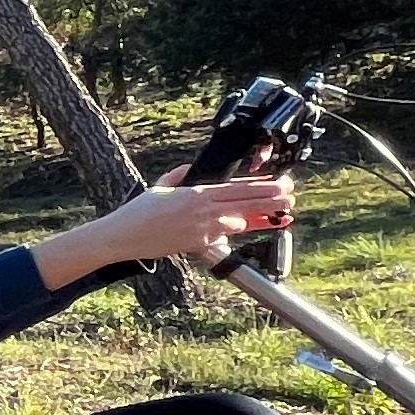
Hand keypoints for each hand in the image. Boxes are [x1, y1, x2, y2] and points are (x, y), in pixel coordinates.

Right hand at [32, 173, 294, 288]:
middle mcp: (203, 209)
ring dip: (259, 216)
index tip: (277, 181)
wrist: (123, 236)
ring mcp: (202, 227)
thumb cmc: (138, 212)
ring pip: (239, 220)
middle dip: (272, 198)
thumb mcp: (160, 188)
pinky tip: (247, 225)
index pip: (237, 187)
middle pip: (245, 201)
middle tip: (291, 194)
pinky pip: (221, 235)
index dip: (260, 185)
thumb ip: (179, 177)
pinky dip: (232, 230)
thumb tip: (190, 171)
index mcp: (196, 192)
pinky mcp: (197, 243)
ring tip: (283, 213)